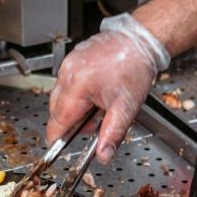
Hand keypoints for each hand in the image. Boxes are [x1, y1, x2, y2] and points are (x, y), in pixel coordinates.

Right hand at [46, 13, 169, 163]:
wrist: (140, 41)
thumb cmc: (135, 69)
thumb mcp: (125, 108)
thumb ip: (111, 134)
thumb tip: (103, 156)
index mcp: (76, 87)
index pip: (57, 121)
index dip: (57, 137)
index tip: (58, 146)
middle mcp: (68, 73)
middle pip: (55, 109)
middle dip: (70, 122)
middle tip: (93, 123)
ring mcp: (69, 63)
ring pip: (60, 95)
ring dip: (73, 107)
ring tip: (98, 105)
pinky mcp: (73, 57)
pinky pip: (66, 81)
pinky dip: (76, 91)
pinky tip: (95, 91)